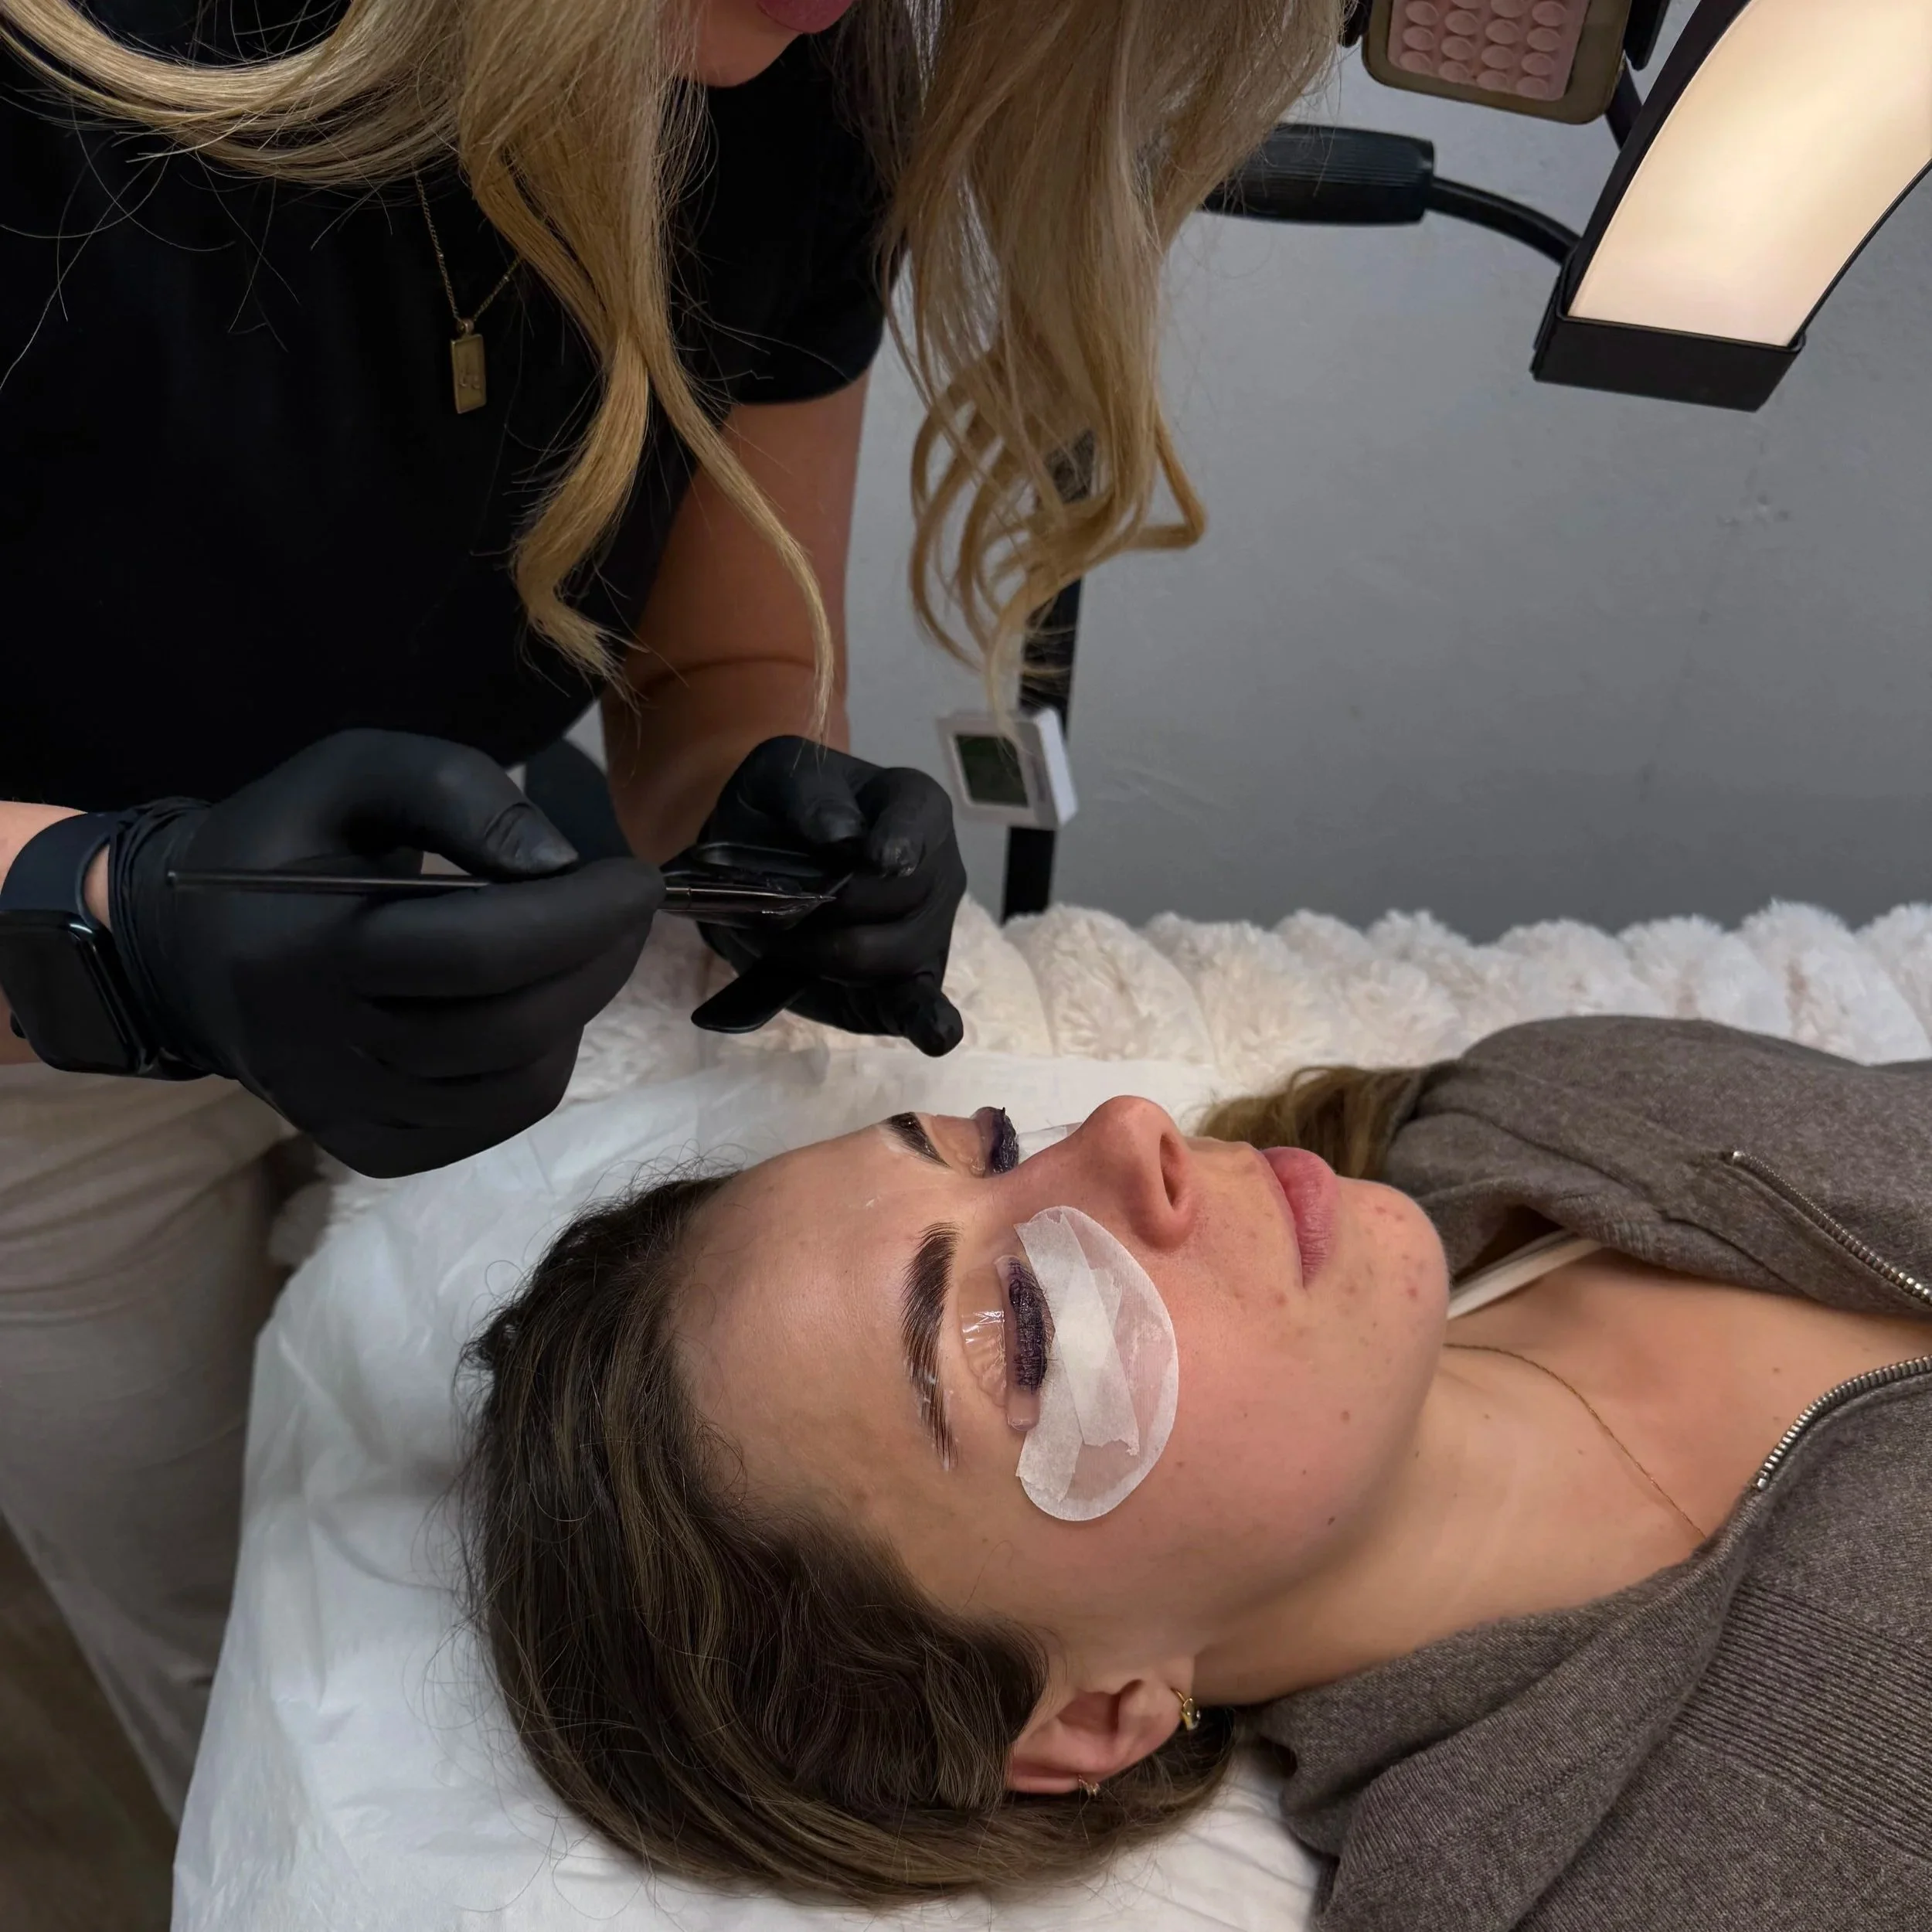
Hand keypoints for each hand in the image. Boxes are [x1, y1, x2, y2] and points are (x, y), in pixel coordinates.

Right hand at [108, 729, 661, 1175]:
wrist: (193, 951)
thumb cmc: (287, 845)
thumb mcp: (353, 774)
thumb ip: (454, 790)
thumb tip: (557, 864)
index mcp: (307, 950)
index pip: (475, 952)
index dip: (579, 915)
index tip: (637, 879)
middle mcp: (320, 1050)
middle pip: (508, 1026)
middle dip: (598, 962)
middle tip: (625, 910)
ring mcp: (344, 1113)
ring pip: (516, 1083)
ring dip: (578, 1010)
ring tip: (579, 949)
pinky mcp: (370, 1149)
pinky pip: (497, 1118)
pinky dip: (542, 1060)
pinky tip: (535, 1005)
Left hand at [691, 737, 965, 1055]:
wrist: (762, 860)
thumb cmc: (780, 812)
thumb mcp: (779, 778)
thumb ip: (809, 797)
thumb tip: (838, 837)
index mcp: (916, 807)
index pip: (917, 825)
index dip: (898, 844)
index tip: (878, 859)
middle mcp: (938, 869)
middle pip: (896, 902)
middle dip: (828, 909)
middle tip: (769, 907)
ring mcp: (930, 930)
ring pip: (889, 956)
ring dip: (823, 955)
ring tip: (779, 942)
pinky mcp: (906, 982)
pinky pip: (924, 1006)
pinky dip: (930, 1022)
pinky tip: (937, 1036)